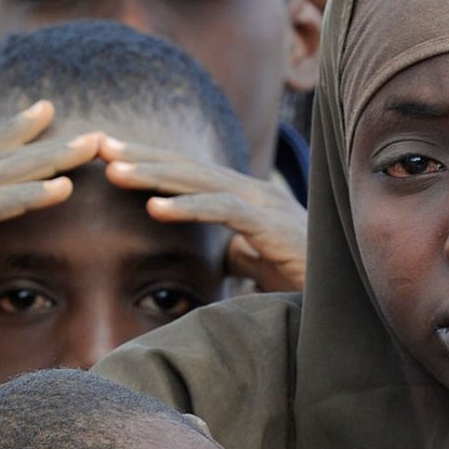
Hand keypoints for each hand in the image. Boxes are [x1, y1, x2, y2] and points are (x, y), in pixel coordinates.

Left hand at [102, 135, 306, 291]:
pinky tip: (153, 207)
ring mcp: (265, 205)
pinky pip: (224, 211)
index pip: (188, 174)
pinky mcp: (273, 227)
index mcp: (246, 200)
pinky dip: (187, 207)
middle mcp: (255, 194)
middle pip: (187, 168)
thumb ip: (241, 251)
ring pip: (200, 181)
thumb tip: (224, 252)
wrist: (352, 304)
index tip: (106, 154)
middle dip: (141, 155)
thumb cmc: (307, 284)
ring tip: (113, 170)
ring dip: (153, 174)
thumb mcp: (263, 264)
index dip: (149, 162)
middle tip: (96, 144)